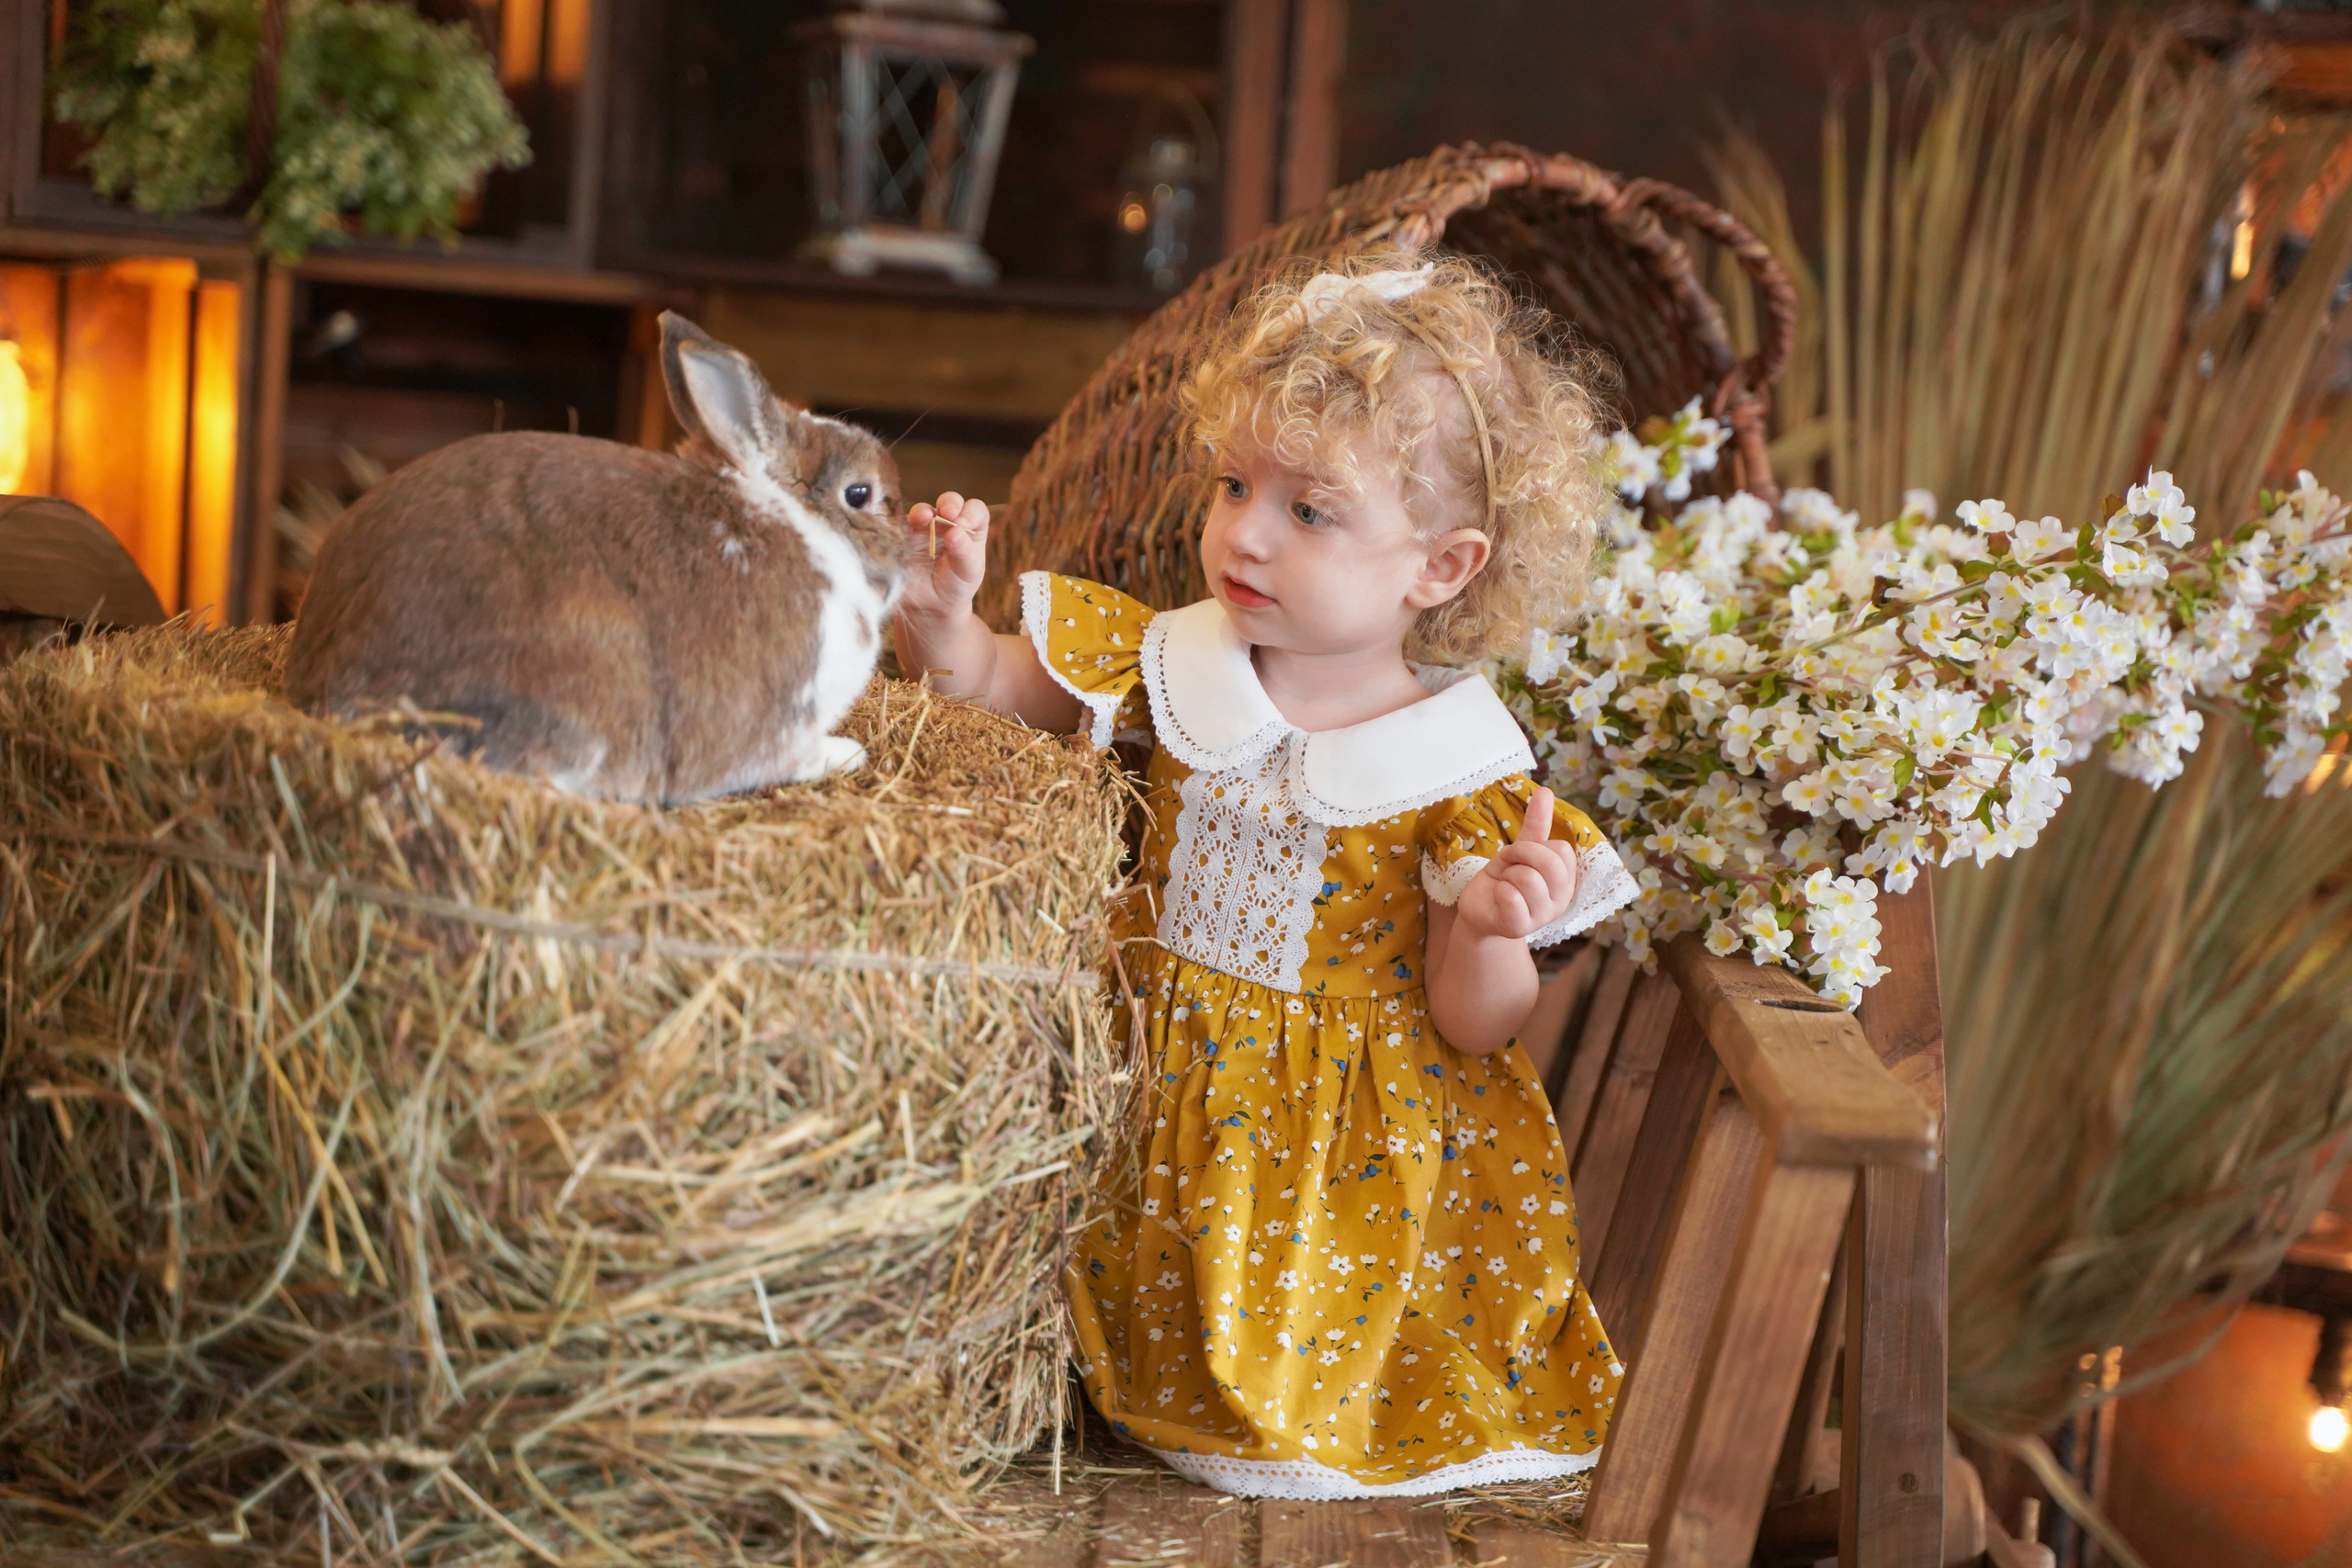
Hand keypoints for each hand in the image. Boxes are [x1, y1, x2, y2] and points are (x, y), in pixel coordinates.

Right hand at [899, 492, 990, 623]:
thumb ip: (965, 552)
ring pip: (922, 510)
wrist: (932, 605)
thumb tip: (955, 531)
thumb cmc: (956, 585)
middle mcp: (948, 524)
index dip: (971, 513)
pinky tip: (904, 535)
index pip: (975, 510)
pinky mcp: (904, 538)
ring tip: (924, 519)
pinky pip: (900, 527)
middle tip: (948, 514)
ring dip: (922, 511)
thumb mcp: (968, 571)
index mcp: (970, 529)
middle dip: (949, 503)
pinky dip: (902, 526)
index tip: (964, 524)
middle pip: (949, 501)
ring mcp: (924, 529)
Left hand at [1452, 788, 1580, 941]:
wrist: (1480, 911)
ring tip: (1503, 884)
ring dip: (1506, 875)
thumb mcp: (1519, 851)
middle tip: (1506, 864)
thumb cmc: (1504, 880)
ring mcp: (1542, 917)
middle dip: (1519, 854)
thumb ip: (1536, 825)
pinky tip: (1498, 899)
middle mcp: (1560, 900)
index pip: (1562, 850)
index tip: (1516, 854)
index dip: (1533, 846)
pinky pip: (1511, 897)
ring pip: (1528, 878)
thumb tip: (1545, 790)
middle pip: (1550, 863)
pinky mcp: (1520, 927)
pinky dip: (1498, 890)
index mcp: (1565, 880)